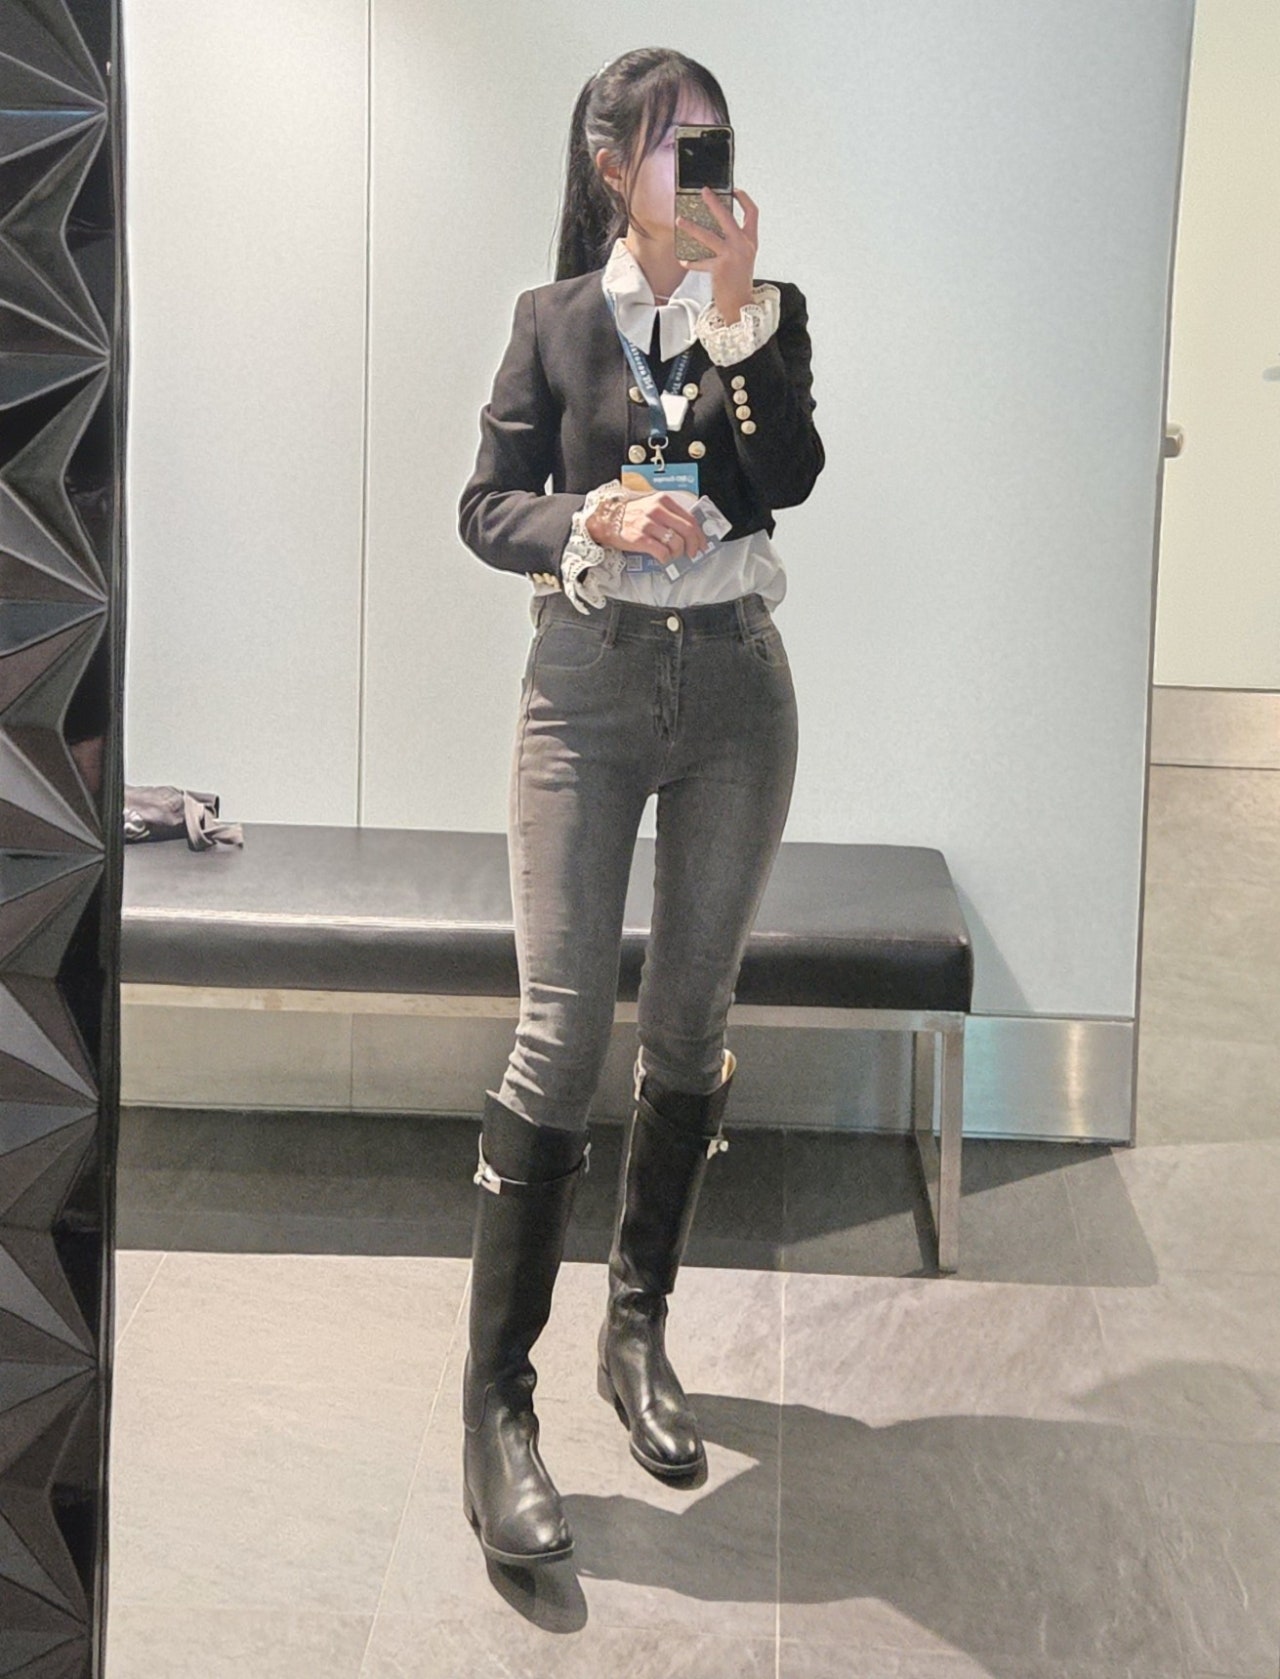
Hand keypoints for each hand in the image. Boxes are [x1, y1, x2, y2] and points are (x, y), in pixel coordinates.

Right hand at [587, 490, 708, 561]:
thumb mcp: (652, 506)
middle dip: (694, 545)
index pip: (689, 518)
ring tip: (672, 555)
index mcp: (662, 501)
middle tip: (692, 553)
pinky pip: (662, 552)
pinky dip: (665, 558)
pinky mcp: (640, 539)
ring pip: (676, 543)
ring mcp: (648, 525)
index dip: (699, 534)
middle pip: (687, 531)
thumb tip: (689, 532)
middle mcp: (657, 511)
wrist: (607, 520)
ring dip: (678, 553)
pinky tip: (662, 558)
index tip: (702, 544)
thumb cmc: (631, 515)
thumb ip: (670, 515)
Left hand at [675, 186, 758, 322]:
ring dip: (691, 227)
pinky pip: (700, 261)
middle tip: (704, 191)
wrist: (741, 303)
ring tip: (679, 220)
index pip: (752, 213)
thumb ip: (735, 242)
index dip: (743, 199)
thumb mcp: (744, 257)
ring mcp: (731, 255)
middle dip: (714, 202)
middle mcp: (743, 245)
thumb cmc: (740, 281)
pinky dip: (691, 262)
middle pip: (727, 217)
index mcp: (751, 240)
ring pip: (707, 236)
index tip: (734, 190)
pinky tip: (683, 261)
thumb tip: (716, 228)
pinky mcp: (719, 267)